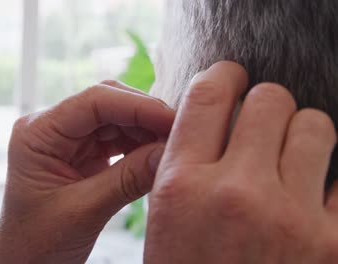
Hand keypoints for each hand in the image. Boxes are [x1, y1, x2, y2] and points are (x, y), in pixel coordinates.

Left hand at [0, 81, 174, 263]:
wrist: (27, 263)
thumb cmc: (38, 243)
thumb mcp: (84, 211)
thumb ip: (128, 179)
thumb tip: (170, 152)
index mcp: (38, 134)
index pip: (93, 102)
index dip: (138, 106)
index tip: (172, 120)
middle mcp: (51, 128)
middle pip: (108, 103)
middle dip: (146, 116)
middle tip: (179, 134)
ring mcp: (68, 139)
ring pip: (117, 118)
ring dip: (146, 130)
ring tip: (172, 148)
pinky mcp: (83, 153)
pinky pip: (118, 138)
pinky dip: (140, 145)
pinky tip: (157, 155)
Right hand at [145, 61, 337, 262]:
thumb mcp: (165, 216)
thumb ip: (185, 160)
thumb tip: (215, 110)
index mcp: (182, 185)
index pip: (209, 93)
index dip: (224, 75)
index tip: (233, 78)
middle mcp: (235, 194)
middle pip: (270, 99)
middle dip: (266, 108)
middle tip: (260, 130)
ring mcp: (291, 218)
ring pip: (316, 126)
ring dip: (304, 137)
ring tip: (290, 164)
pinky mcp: (335, 245)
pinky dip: (331, 184)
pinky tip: (313, 202)